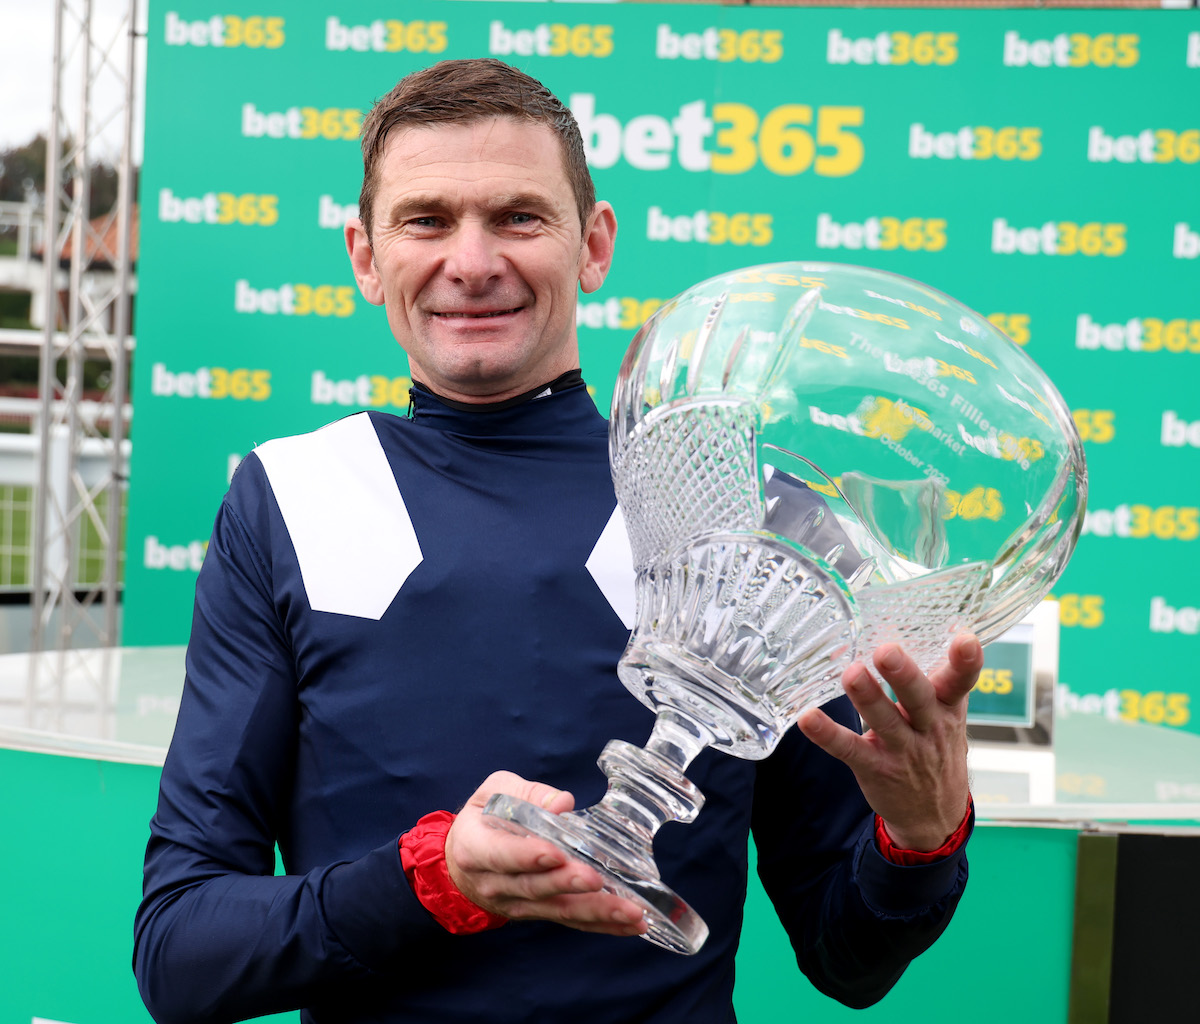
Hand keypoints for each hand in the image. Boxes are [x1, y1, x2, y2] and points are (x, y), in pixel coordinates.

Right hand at [444, 771, 648, 936]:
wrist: (461, 860)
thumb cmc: (483, 817)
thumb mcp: (493, 792)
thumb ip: (527, 794)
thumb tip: (563, 804)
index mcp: (476, 848)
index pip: (501, 855)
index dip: (528, 856)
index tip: (556, 854)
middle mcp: (494, 883)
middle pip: (534, 887)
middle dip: (567, 884)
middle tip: (596, 879)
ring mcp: (516, 904)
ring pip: (556, 910)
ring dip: (595, 912)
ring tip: (630, 911)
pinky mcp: (537, 914)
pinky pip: (570, 921)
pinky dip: (602, 924)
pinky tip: (631, 925)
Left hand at [797, 633, 981, 850]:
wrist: (934, 817)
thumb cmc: (936, 749)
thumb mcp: (948, 714)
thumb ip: (942, 676)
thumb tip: (946, 622)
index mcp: (948, 708)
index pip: (961, 682)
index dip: (966, 662)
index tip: (965, 640)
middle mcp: (929, 729)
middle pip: (920, 698)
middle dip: (904, 675)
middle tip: (887, 651)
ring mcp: (902, 751)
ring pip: (885, 722)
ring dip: (867, 698)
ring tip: (851, 674)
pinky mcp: (874, 768)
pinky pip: (849, 749)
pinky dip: (827, 734)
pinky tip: (808, 718)